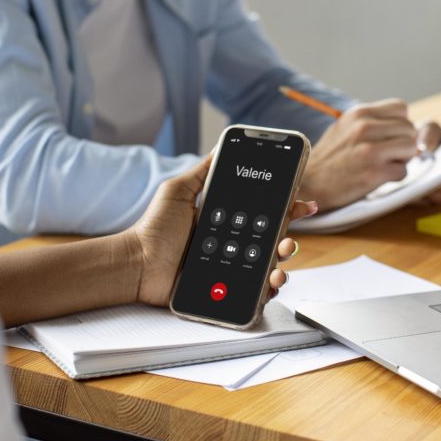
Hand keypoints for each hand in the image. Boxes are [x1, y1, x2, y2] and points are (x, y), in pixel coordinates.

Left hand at [126, 156, 313, 306]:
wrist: (137, 263)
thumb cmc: (154, 229)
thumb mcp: (178, 191)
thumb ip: (202, 172)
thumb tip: (221, 147)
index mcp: (227, 221)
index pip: (264, 213)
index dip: (287, 208)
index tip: (303, 203)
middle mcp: (233, 244)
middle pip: (273, 241)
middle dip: (289, 238)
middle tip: (289, 238)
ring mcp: (231, 268)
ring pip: (270, 267)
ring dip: (283, 264)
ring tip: (279, 261)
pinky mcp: (225, 290)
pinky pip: (255, 292)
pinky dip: (268, 290)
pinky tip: (271, 283)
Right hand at [300, 99, 418, 209]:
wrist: (309, 182)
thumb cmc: (331, 156)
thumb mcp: (346, 126)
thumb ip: (373, 122)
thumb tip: (405, 124)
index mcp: (359, 113)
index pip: (401, 108)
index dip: (400, 124)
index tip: (391, 136)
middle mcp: (364, 128)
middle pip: (409, 129)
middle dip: (404, 143)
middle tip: (389, 154)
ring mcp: (370, 151)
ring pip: (411, 148)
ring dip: (403, 159)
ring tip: (385, 164)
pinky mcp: (373, 173)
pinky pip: (403, 171)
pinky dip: (395, 176)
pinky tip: (378, 177)